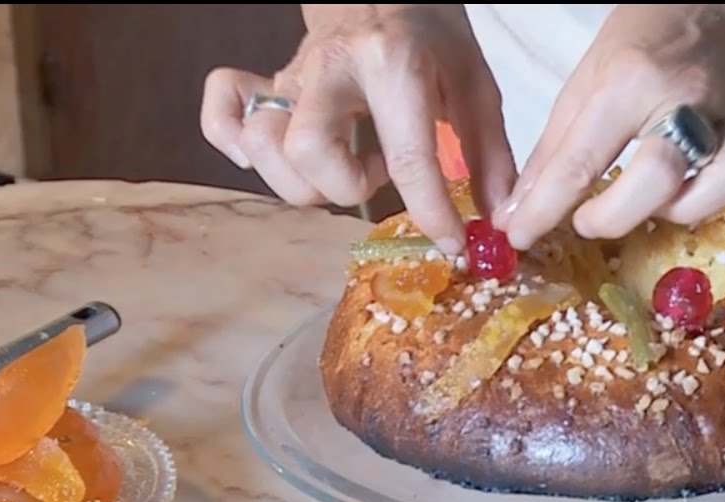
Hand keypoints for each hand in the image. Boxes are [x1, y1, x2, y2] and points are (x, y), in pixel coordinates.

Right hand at [199, 4, 515, 252]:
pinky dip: (239, 147)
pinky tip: (279, 159)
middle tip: (375, 177)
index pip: (407, 159)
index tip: (453, 243)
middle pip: (307, 152)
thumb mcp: (474, 84)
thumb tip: (501, 220)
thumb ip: (489, 155)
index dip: (432, 215)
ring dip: (300, 179)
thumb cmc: (430, 34)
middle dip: (344, 188)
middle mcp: (331, 68)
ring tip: (342, 165)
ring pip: (263, 145)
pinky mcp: (267, 82)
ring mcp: (291, 76)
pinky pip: (223, 117)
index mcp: (394, 65)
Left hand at [493, 4, 724, 249]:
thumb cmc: (641, 41)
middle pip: (659, 178)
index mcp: (630, 80)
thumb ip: (555, 149)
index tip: (519, 236)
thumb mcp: (586, 80)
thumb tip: (520, 210)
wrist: (711, 4)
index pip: (582, 160)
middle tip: (587, 219)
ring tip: (653, 203)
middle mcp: (685, 99)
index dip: (545, 209)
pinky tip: (713, 194)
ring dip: (683, 209)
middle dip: (612, 216)